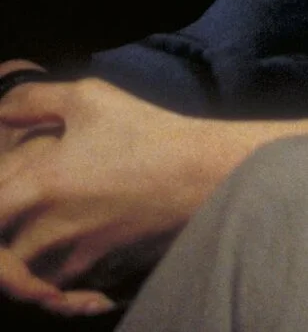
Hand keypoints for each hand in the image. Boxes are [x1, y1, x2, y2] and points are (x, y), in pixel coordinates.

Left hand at [0, 77, 307, 311]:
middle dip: (3, 252)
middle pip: (1, 257)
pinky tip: (70, 271)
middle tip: (11, 234)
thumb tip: (0, 112)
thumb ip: (33, 100)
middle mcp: (46, 228)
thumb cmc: (150, 131)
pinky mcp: (99, 267)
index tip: (1, 201)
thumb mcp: (91, 98)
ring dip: (24, 269)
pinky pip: (61, 289)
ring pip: (26, 277)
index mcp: (37, 185)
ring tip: (31, 255)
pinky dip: (59, 288)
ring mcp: (73, 253)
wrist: (206, 172)